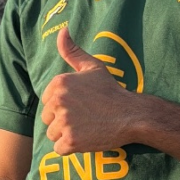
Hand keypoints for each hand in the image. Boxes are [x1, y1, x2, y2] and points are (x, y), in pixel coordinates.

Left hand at [41, 26, 138, 155]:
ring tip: (87, 127)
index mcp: (59, 83)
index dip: (63, 106)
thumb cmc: (111, 91)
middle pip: (47, 119)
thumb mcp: (92, 67)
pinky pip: (59, 149)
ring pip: (52, 134)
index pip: (47, 101)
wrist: (131, 115)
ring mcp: (64, 122)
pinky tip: (86, 138)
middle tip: (85, 117)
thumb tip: (62, 29)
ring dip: (67, 135)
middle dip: (63, 121)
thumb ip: (72, 50)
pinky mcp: (70, 141)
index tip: (81, 105)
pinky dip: (71, 148)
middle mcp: (58, 101)